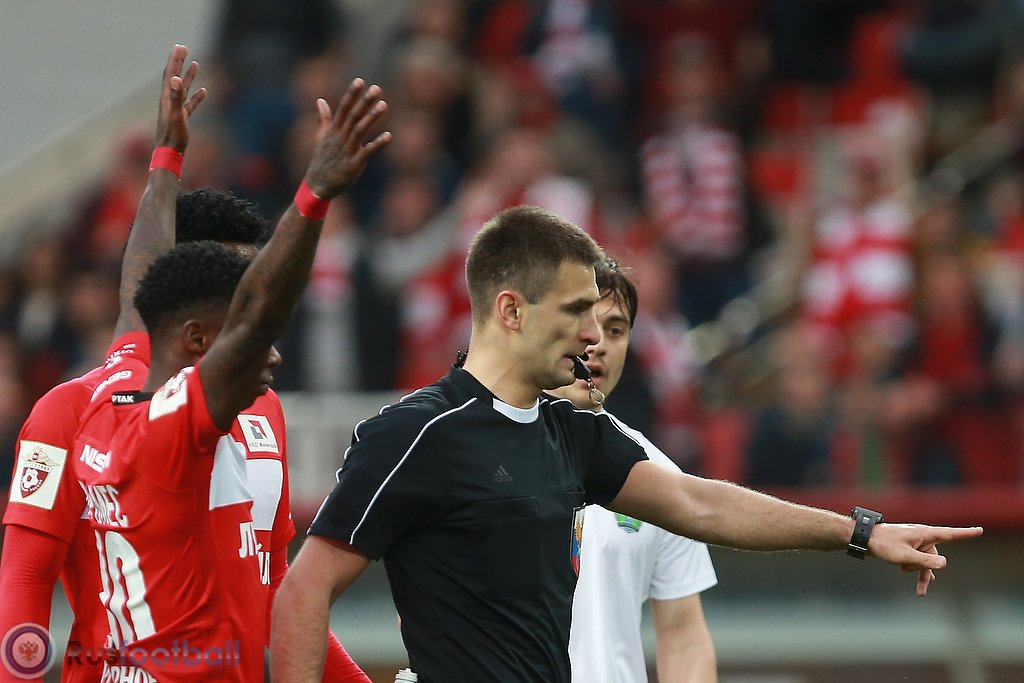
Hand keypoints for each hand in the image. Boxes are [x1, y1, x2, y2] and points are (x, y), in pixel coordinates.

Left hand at [155, 44, 206, 152]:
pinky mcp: (182, 117)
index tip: (180, 47)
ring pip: (183, 88)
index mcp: (167, 97)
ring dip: (188, 76)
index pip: (171, 73)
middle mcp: (170, 100)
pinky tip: (203, 91)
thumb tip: (176, 79)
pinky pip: (190, 102)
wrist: (170, 152)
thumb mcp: (176, 114)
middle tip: (183, 48)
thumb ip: (176, 96)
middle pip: (175, 77)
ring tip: (195, 64)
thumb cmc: (173, 134)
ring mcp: (176, 108)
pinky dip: (196, 95)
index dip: (175, 60)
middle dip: (179, 62)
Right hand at [303, 78, 390, 199]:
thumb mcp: (321, 137)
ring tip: (384, 105)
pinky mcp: (354, 164)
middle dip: (364, 102)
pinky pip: (367, 152)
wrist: (319, 185)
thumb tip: (319, 100)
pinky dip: (378, 144)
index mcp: (333, 130)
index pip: (342, 108)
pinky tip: (389, 136)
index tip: (359, 81)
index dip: (351, 95)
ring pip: (359, 130)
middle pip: (353, 116)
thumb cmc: (322, 160)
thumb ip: (323, 119)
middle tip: (376, 88)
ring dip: (372, 117)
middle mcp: (340, 138)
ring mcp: (347, 150)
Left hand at [868, 523, 982, 595]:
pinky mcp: (908, 545)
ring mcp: (915, 540)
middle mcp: (922, 535)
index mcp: (924, 534)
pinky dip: (914, 566)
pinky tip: (905, 572)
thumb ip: (925, 561)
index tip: (980, 530)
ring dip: (921, 572)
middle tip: (918, 586)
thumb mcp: (905, 556)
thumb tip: (944, 563)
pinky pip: (917, 558)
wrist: (865, 538)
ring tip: (920, 591)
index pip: (950, 534)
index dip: (966, 533)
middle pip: (934, 555)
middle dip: (927, 571)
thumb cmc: (884, 545)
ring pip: (925, 559)